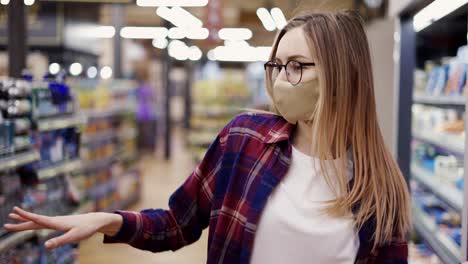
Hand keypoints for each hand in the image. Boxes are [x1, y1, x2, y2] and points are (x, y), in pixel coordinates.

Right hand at [3, 207, 122, 249]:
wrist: (95, 220)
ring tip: (13, 217)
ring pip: (38, 221)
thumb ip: (60, 241)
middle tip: (6, 223)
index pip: (38, 219)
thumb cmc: (86, 229)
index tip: (14, 210)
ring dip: (25, 220)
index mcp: (56, 223)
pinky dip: (34, 222)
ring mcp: (56, 221)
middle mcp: (54, 220)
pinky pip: (43, 223)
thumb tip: (45, 246)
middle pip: (34, 221)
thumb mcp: (73, 237)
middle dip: (20, 221)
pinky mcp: (59, 223)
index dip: (26, 216)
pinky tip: (32, 223)